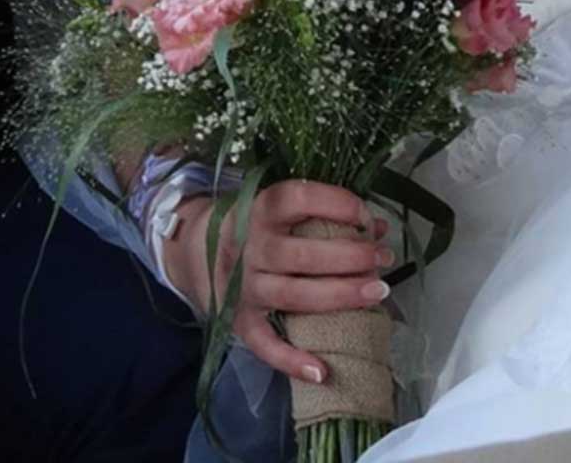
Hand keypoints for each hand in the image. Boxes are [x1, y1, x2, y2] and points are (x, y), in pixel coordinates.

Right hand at [165, 181, 393, 383]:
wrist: (188, 248)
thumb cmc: (248, 224)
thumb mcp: (274, 207)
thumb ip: (320, 212)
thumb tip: (376, 226)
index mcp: (259, 210)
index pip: (298, 199)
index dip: (337, 204)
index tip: (366, 215)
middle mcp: (249, 247)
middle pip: (303, 254)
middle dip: (351, 256)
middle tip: (382, 257)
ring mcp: (242, 287)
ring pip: (294, 295)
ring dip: (340, 295)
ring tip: (378, 291)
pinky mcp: (237, 321)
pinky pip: (264, 344)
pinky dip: (291, 360)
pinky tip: (322, 371)